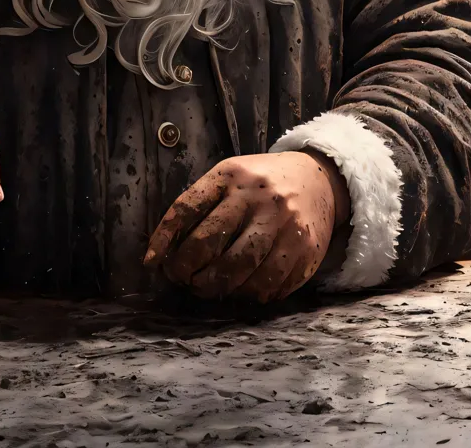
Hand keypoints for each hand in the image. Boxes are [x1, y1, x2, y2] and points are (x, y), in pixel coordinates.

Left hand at [143, 151, 348, 302]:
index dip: (164, 238)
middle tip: (181, 279)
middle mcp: (258, 197)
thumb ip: (202, 204)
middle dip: (187, 269)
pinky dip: (248, 294)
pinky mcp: (305, 250)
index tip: (152, 262)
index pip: (187, 207)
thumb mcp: (230, 178)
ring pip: (238, 268)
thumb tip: (164, 251)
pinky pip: (268, 284)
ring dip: (214, 286)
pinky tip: (240, 290)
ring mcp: (284, 224)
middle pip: (210, 242)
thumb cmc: (260, 184)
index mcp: (231, 175)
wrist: (319, 180)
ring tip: (205, 288)